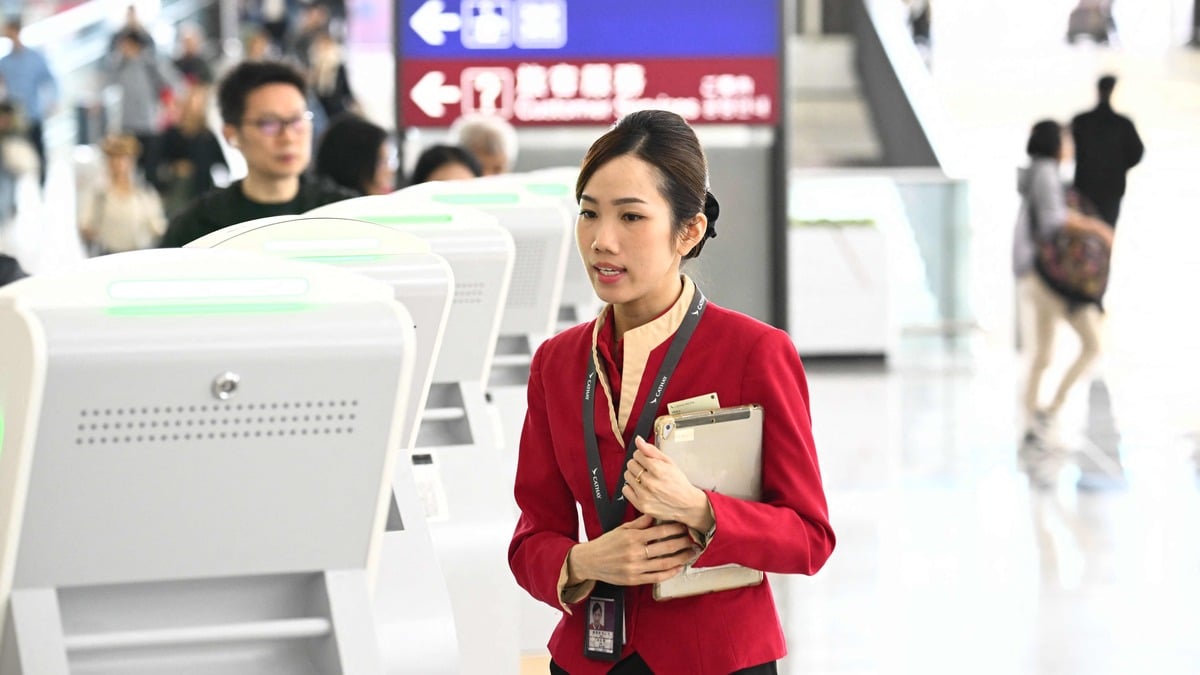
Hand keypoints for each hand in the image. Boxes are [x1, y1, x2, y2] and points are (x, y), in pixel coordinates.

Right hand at [569, 514, 695, 586]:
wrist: (589, 561)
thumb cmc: (606, 544)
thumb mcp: (621, 529)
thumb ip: (639, 523)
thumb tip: (654, 514)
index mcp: (632, 537)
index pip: (660, 532)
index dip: (675, 529)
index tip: (685, 527)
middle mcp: (635, 553)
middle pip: (666, 547)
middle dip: (683, 543)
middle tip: (694, 540)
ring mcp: (635, 567)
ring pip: (664, 563)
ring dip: (681, 558)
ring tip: (691, 553)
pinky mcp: (634, 579)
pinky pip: (656, 577)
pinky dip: (670, 573)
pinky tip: (679, 568)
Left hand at [622, 437, 713, 531]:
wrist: (687, 504)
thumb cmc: (679, 483)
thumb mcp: (670, 462)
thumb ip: (652, 450)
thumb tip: (638, 440)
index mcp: (658, 470)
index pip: (637, 454)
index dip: (642, 456)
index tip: (646, 460)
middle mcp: (650, 482)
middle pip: (631, 464)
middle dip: (638, 465)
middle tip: (646, 470)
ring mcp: (645, 495)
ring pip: (627, 476)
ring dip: (634, 475)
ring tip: (644, 479)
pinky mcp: (641, 505)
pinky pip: (625, 490)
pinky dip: (631, 487)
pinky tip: (640, 487)